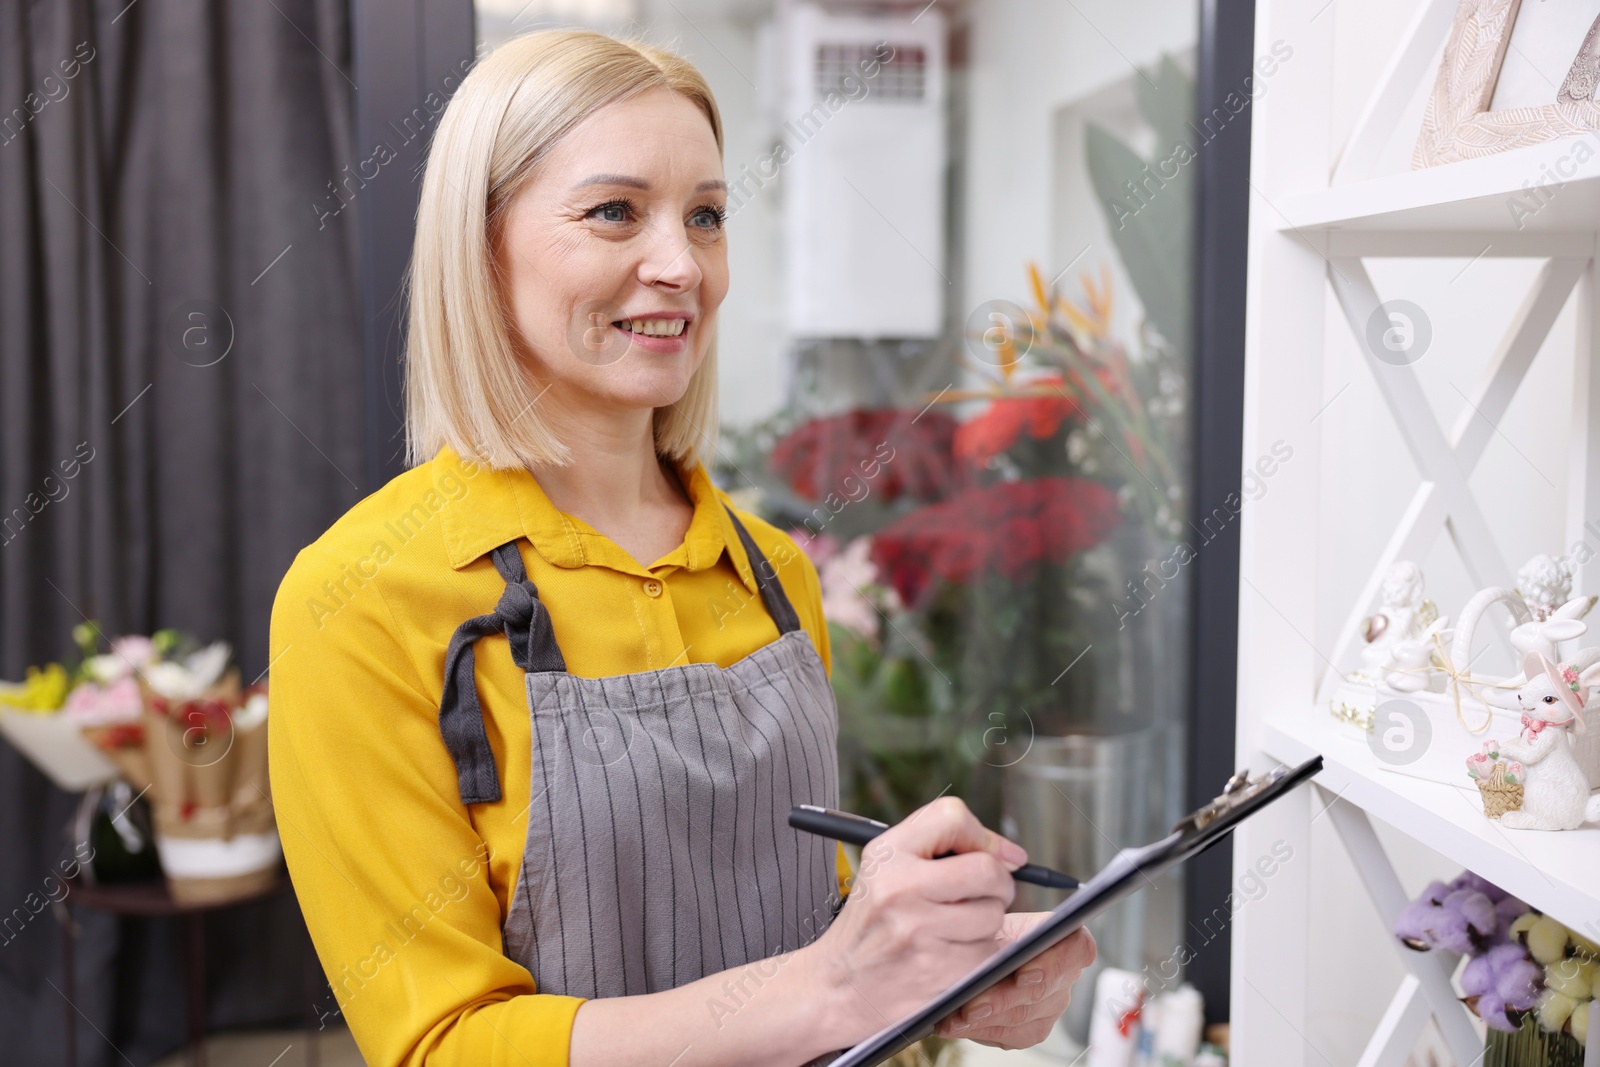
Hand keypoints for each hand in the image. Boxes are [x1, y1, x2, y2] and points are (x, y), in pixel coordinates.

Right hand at [804, 796, 1026, 1044]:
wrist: (838, 987)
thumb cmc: (871, 925)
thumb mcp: (884, 869)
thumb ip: (938, 846)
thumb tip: (1010, 855)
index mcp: (887, 855)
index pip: (953, 817)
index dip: (984, 836)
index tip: (997, 855)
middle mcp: (900, 887)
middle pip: (987, 869)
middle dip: (999, 884)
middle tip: (987, 894)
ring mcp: (919, 930)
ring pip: (992, 914)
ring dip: (987, 923)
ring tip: (956, 929)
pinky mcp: (937, 969)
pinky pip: (988, 952)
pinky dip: (980, 954)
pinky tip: (952, 954)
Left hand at [932, 915, 1095, 1047]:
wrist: (984, 949)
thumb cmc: (991, 931)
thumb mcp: (991, 921)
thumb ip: (992, 934)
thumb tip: (973, 955)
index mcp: (1064, 937)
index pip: (1077, 949)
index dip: (1053, 963)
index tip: (1023, 974)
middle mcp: (1065, 974)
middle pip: (1042, 991)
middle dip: (1001, 1000)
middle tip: (970, 1006)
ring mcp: (1053, 1004)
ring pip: (1023, 1018)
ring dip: (985, 1020)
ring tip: (954, 1018)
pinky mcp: (1035, 1028)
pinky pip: (1010, 1035)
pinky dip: (979, 1030)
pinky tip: (956, 1025)